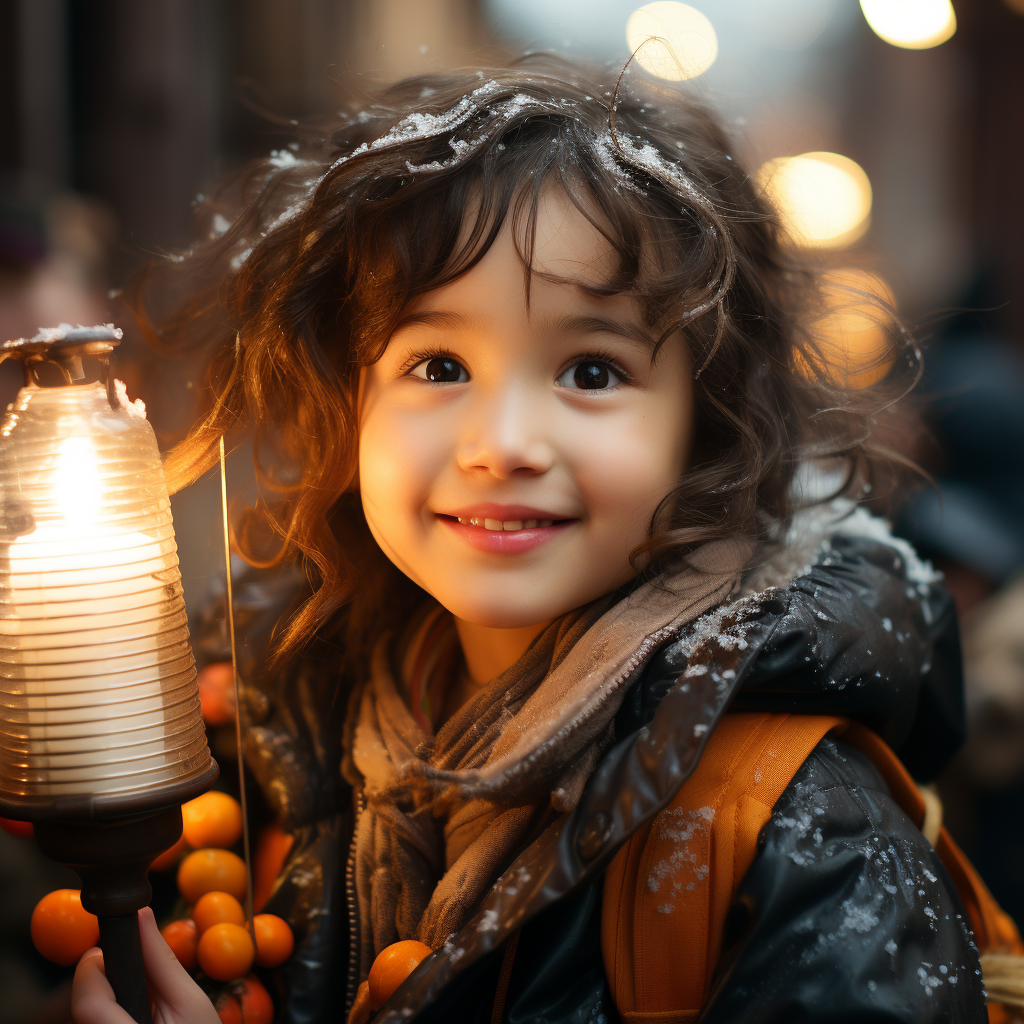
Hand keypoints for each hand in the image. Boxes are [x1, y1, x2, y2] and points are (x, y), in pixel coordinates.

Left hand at [71, 907, 218, 1023]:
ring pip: (92, 1016)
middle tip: (139, 971)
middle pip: (86, 1007)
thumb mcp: (190, 1003)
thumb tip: (142, 916)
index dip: (92, 967)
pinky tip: (144, 1016)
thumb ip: (161, 962)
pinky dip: (116, 1011)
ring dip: (112, 997)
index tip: (113, 945)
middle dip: (105, 979)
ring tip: (149, 1000)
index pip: (88, 1001)